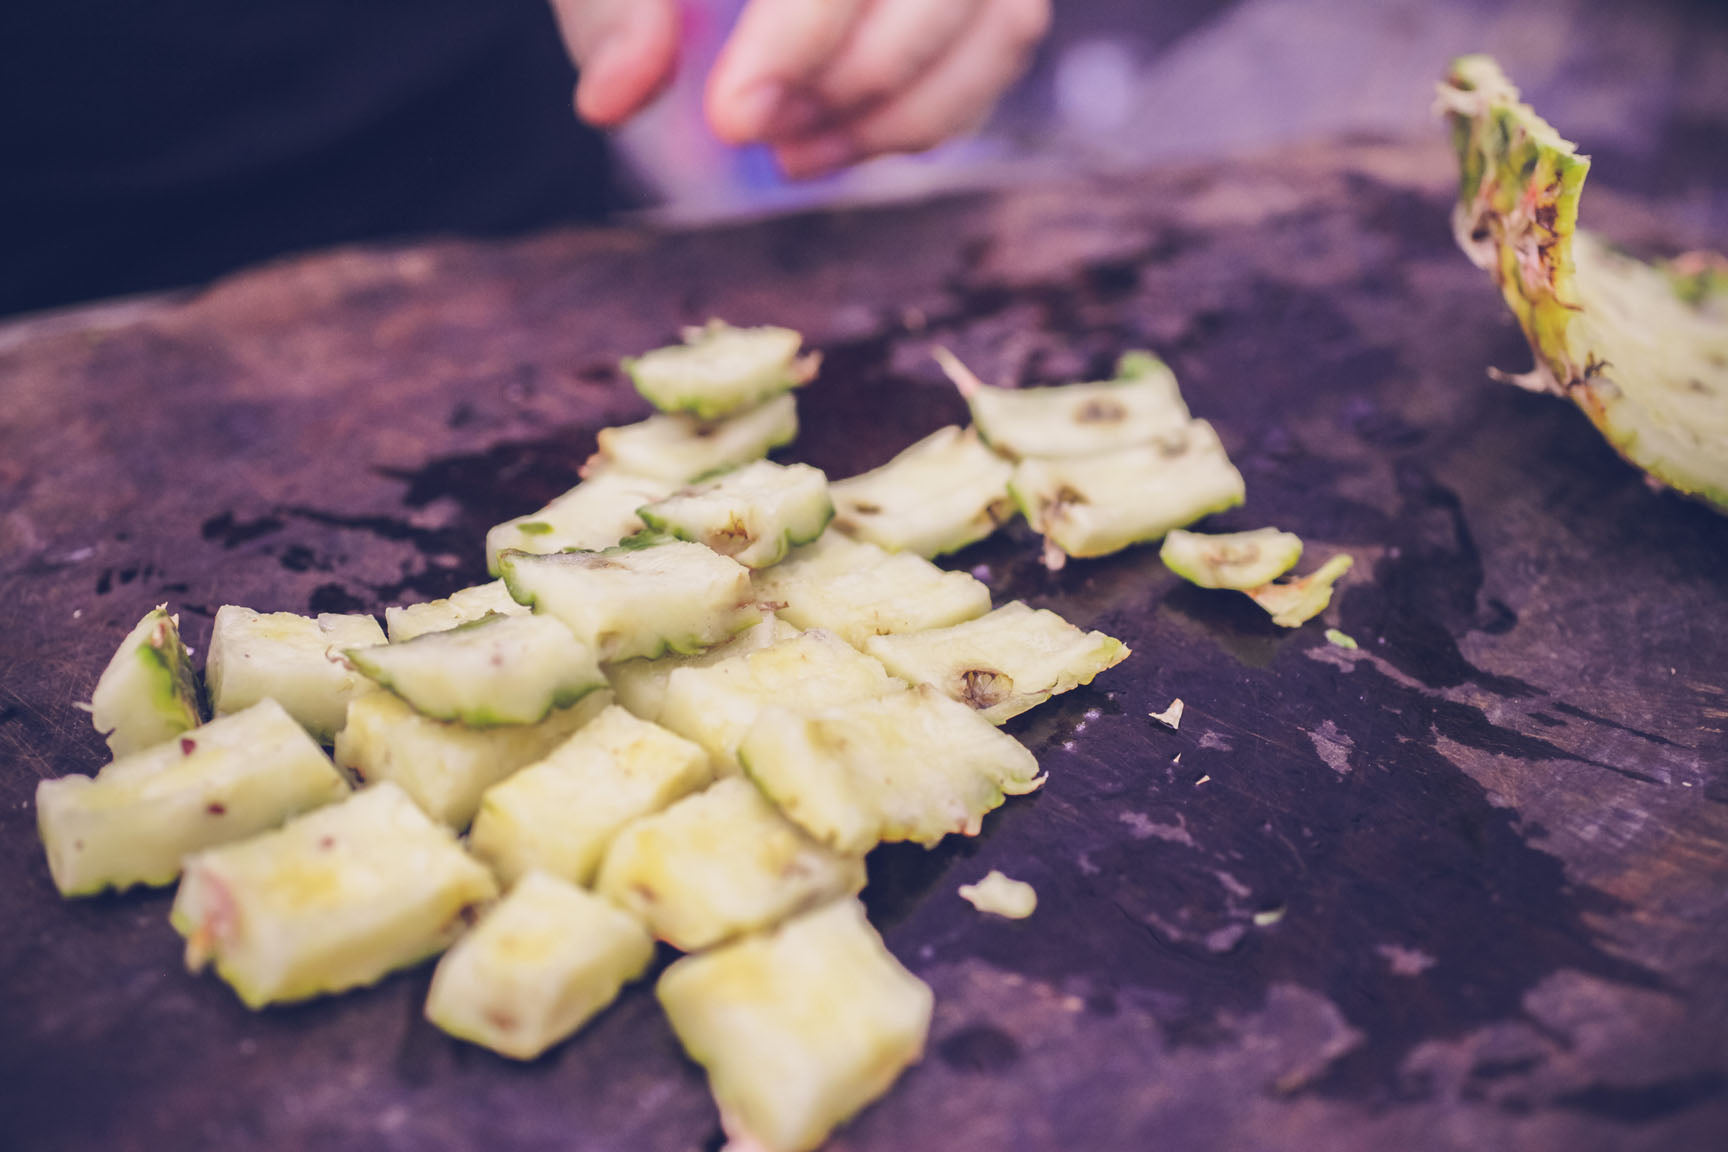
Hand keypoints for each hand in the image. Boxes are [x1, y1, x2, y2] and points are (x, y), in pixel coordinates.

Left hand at [548, 0, 1050, 178]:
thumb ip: (612, 7)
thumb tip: (614, 101)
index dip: (800, 40)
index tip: (732, 122)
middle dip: (847, 85)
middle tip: (750, 133)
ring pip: (998, 26)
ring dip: (895, 119)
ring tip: (788, 156)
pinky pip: (1003, 46)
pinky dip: (929, 116)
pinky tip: (830, 144)